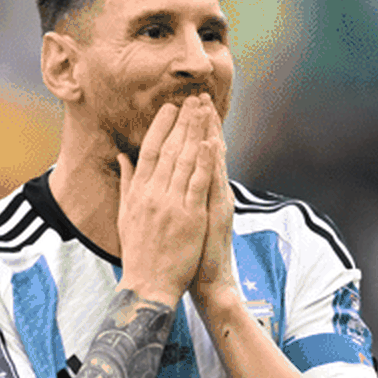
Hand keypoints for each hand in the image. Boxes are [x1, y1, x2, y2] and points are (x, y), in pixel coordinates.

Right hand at [116, 96, 214, 306]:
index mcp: (138, 193)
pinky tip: (211, 141)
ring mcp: (172, 204)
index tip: (170, 108)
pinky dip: (205, 161)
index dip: (161, 126)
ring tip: (204, 110)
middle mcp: (153, 194)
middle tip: (192, 99)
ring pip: (185, 160)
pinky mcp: (190, 217)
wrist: (149, 284)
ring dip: (195, 132)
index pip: (150, 150)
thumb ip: (127, 183)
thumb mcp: (126, 214)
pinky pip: (199, 183)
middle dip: (182, 122)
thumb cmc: (139, 251)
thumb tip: (123, 157)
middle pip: (169, 149)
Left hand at [189, 95, 236, 308]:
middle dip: (202, 123)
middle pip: (206, 151)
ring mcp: (216, 202)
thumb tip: (160, 175)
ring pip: (214, 162)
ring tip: (207, 109)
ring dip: (210, 133)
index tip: (186, 105)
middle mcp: (211, 192)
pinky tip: (212, 145)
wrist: (206, 281)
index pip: (195, 154)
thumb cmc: (188, 253)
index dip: (191, 129)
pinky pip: (214, 186)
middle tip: (200, 96)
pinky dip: (214, 165)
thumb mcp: (181, 219)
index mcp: (198, 192)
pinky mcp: (217, 215)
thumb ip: (173, 194)